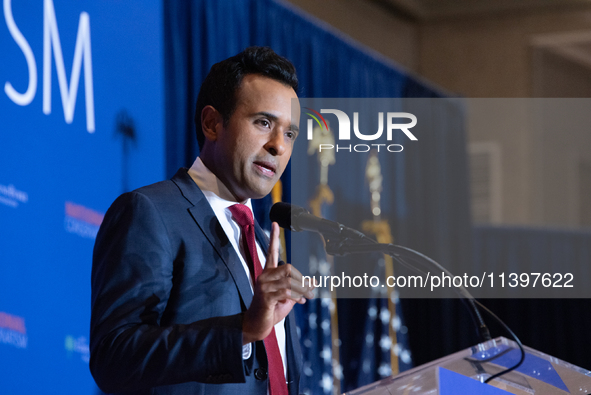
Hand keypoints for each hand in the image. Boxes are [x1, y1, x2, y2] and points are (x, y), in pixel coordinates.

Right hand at [242, 222, 313, 343]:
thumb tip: (313, 281)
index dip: (273, 237)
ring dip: (302, 290)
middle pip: (288, 268)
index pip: (271, 251)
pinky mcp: (265, 296)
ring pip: (289, 281)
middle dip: (301, 279)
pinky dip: (296, 297)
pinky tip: (299, 302)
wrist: (256, 326)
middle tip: (310, 291)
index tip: (275, 223)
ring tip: (306, 298)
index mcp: (268, 273)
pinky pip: (286, 292)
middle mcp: (264, 277)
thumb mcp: (288, 298)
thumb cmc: (271, 310)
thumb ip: (298, 288)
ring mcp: (263, 286)